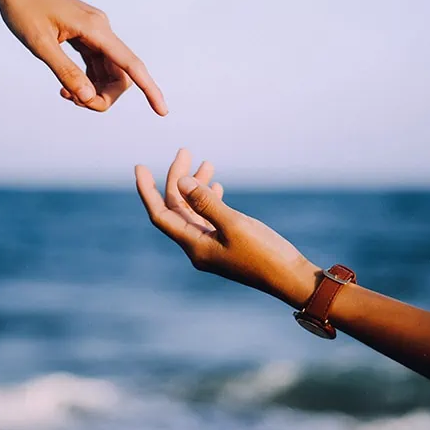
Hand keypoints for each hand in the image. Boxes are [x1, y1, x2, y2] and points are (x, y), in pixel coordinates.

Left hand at [0, 0, 166, 115]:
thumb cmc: (22, 9)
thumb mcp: (40, 44)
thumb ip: (65, 71)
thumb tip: (88, 97)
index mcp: (95, 29)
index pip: (131, 64)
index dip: (149, 90)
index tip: (162, 112)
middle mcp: (101, 29)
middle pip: (120, 75)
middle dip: (103, 96)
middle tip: (73, 102)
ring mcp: (94, 31)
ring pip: (108, 72)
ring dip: (93, 90)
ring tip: (65, 95)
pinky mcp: (85, 34)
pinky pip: (97, 64)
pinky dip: (87, 80)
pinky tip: (67, 88)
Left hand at [135, 149, 320, 307]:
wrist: (289, 278)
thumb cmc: (264, 254)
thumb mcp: (234, 225)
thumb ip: (207, 203)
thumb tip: (181, 182)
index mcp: (194, 245)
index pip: (161, 215)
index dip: (147, 191)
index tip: (139, 167)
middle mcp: (198, 246)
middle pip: (177, 208)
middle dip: (178, 179)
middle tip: (185, 151)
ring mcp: (212, 246)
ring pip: (194, 211)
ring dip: (196, 186)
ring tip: (206, 162)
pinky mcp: (226, 244)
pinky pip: (209, 218)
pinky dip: (210, 199)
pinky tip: (217, 185)